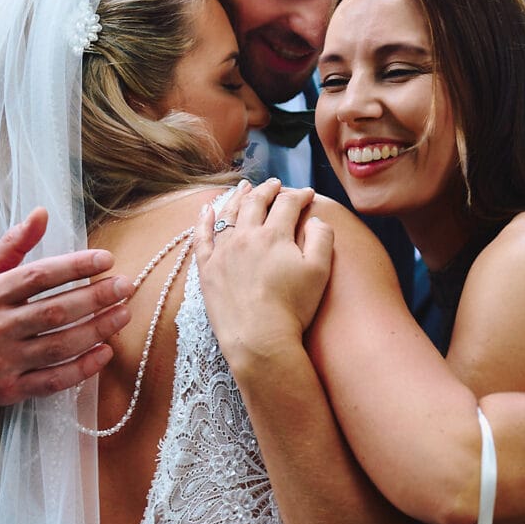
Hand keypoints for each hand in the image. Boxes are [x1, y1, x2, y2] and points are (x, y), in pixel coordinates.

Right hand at [0, 207, 134, 405]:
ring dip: (96, 330)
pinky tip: (105, 352)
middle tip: (125, 286)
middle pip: (54, 312)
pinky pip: (52, 381)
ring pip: (58, 347)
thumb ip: (13, 244)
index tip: (106, 259)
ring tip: (124, 314)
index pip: (38, 277)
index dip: (74, 266)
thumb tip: (42, 212)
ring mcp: (3, 362)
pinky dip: (82, 369)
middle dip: (95, 298)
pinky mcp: (9, 390)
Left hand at [193, 179, 334, 365]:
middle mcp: (246, 236)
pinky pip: (202, 237)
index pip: (288, 204)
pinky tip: (206, 208)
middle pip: (256, 202)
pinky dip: (204, 219)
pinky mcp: (207, 269)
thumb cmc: (293, 308)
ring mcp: (223, 252)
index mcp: (275, 235)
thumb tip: (315, 219)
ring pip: (229, 214)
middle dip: (268, 190)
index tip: (308, 194)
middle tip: (276, 184)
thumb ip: (322, 238)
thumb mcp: (319, 271)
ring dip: (238, 197)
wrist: (259, 339)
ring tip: (244, 187)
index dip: (300, 195)